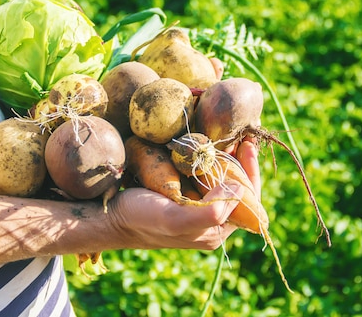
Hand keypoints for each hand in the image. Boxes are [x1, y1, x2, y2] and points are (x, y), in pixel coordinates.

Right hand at [107, 136, 260, 249]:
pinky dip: (208, 155)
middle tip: (242, 132)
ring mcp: (197, 205)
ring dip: (226, 155)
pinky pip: (203, 172)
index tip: (248, 143)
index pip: (247, 200)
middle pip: (236, 187)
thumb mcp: (175, 219)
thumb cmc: (141, 219)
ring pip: (220, 177)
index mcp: (216, 230)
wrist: (110, 216)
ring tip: (229, 131)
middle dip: (240, 160)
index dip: (251, 172)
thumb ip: (210, 212)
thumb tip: (239, 188)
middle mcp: (211, 219)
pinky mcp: (183, 193)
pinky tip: (208, 138)